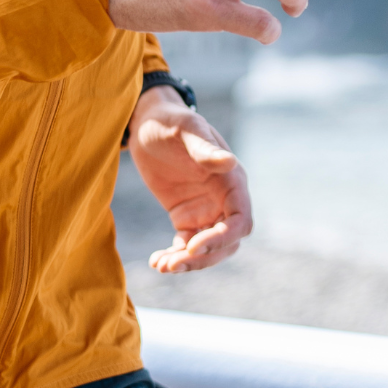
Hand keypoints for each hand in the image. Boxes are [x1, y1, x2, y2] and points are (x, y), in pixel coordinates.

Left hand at [128, 86, 250, 271]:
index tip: (194, 247)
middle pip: (226, 243)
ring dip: (187, 262)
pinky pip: (185, 245)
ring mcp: (206, 210)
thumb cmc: (170, 121)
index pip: (240, 220)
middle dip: (203, 258)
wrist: (147, 123)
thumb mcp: (186, 129)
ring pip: (206, 249)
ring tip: (161, 266)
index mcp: (232, 180)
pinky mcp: (186, 217)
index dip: (222, 238)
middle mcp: (224, 199)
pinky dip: (174, 257)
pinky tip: (156, 262)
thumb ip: (205, 148)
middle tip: (172, 265)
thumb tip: (229, 162)